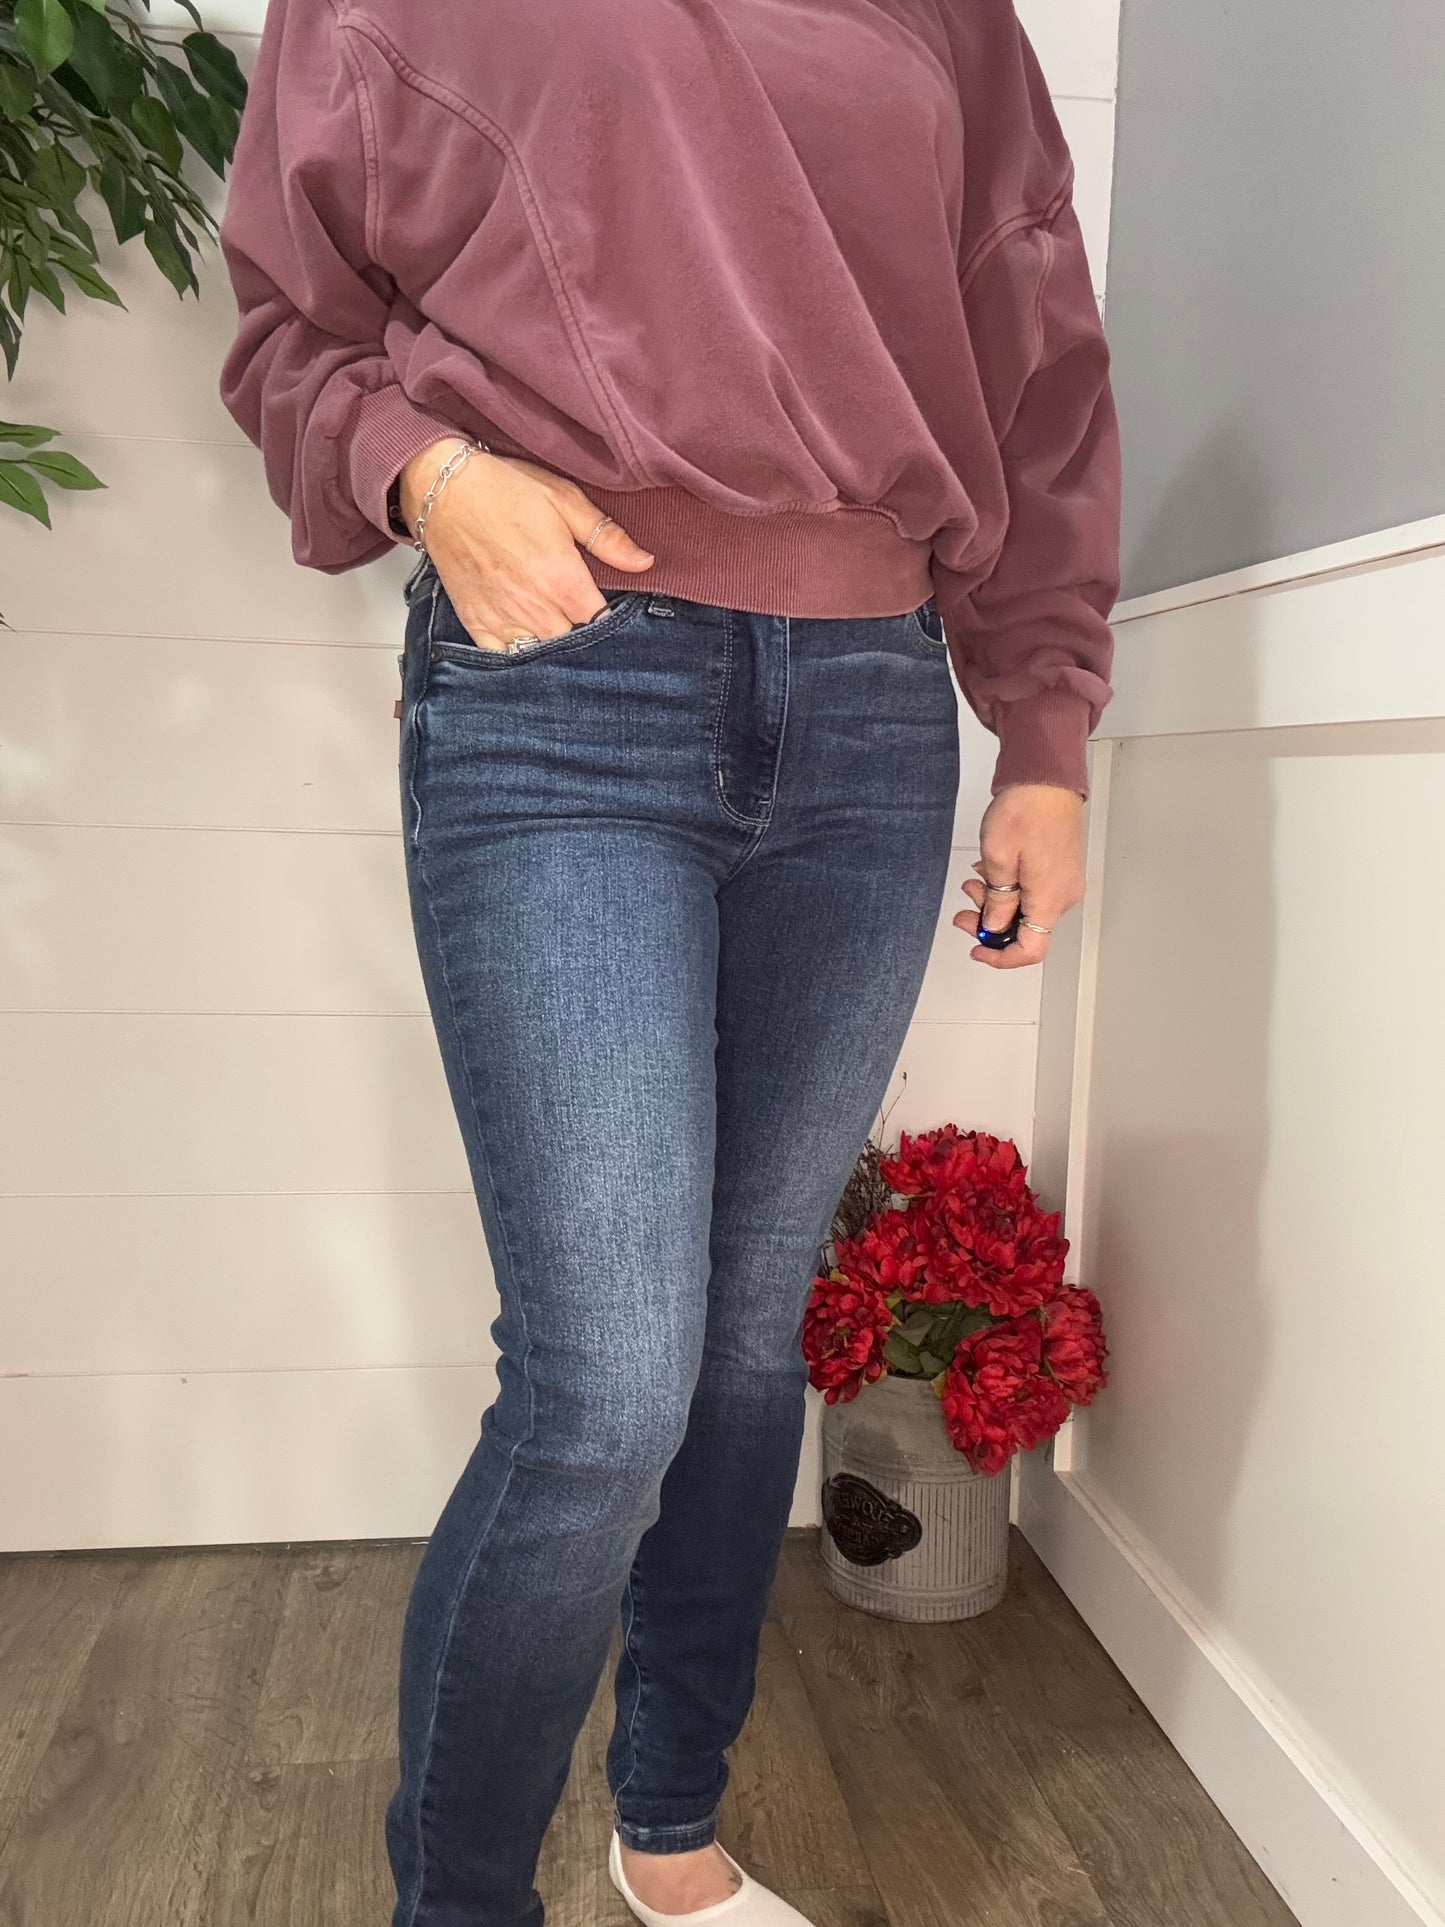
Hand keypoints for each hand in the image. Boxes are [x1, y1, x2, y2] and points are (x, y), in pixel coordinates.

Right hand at [398, 439, 653, 649]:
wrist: (443, 490)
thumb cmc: (504, 490)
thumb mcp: (564, 500)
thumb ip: (606, 537)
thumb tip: (645, 562)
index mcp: (563, 580)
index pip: (604, 622)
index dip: (613, 619)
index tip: (612, 611)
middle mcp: (535, 608)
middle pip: (575, 643)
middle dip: (583, 633)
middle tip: (582, 616)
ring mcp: (504, 620)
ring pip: (543, 653)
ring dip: (553, 645)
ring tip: (556, 626)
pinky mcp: (478, 624)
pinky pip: (505, 657)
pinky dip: (518, 653)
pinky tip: (526, 638)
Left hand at [952, 783, 1085, 968]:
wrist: (1046, 775)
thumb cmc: (1026, 810)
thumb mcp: (998, 861)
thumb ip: (996, 902)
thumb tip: (994, 927)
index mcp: (1050, 899)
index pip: (1031, 950)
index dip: (1000, 957)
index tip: (977, 949)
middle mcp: (1064, 894)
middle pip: (1027, 930)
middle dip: (991, 924)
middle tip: (964, 909)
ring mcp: (1065, 880)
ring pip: (1028, 909)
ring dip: (997, 901)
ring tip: (975, 879)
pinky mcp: (1062, 867)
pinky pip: (1035, 890)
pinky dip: (1011, 888)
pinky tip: (993, 870)